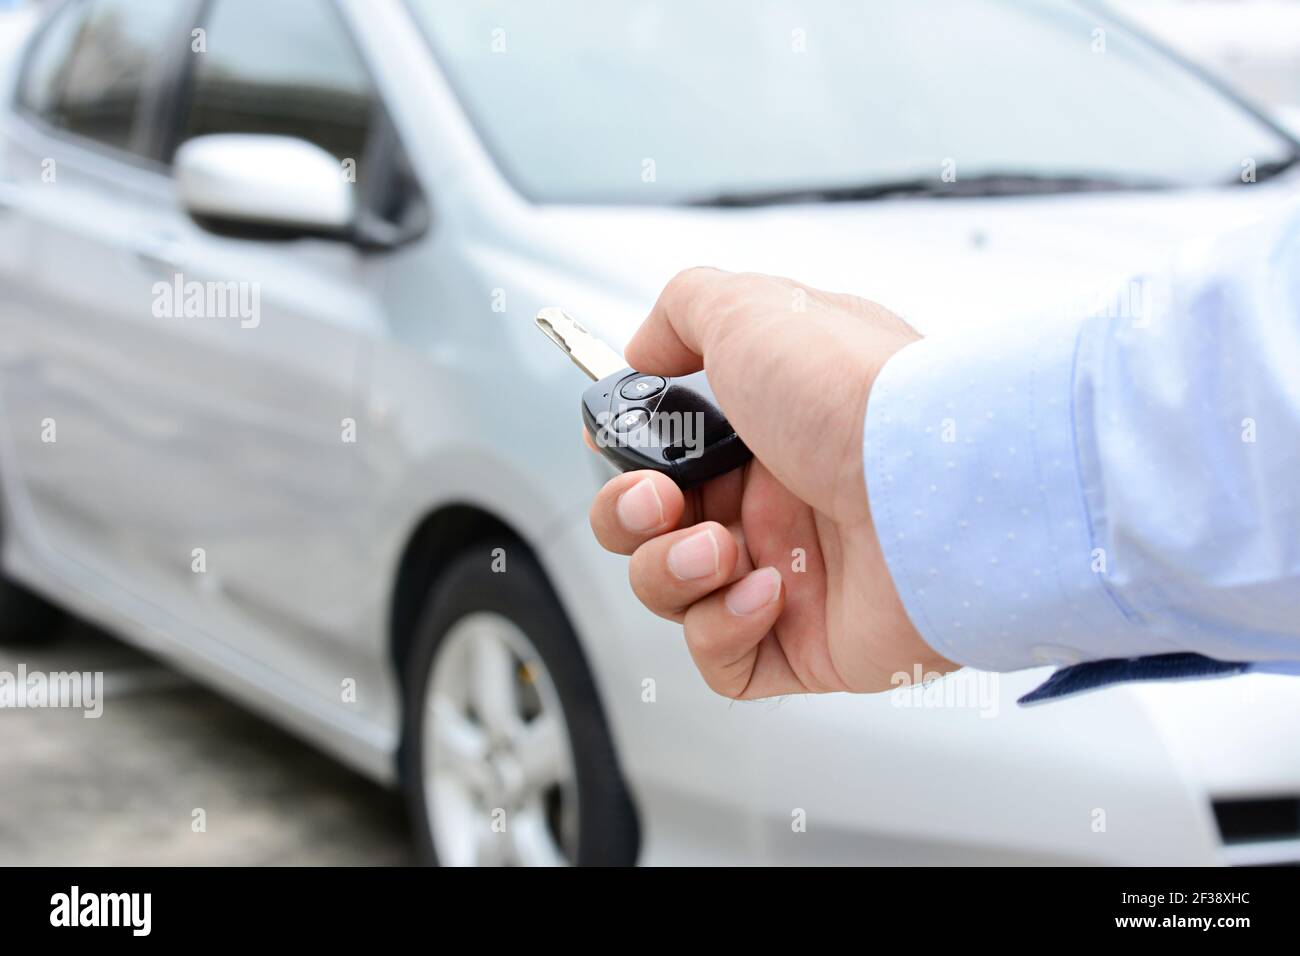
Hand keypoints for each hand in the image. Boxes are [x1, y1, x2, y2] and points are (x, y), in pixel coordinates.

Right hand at [588, 268, 955, 697]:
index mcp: (764, 429)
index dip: (625, 460)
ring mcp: (794, 574)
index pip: (666, 457)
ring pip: (678, 595)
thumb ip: (686, 311)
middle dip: (629, 517)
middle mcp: (778, 499)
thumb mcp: (755, 309)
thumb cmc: (857, 397)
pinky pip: (728, 662)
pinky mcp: (810, 644)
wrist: (937, 489)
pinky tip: (766, 592)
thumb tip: (644, 346)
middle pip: (654, 529)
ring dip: (671, 572)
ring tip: (721, 549)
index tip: (614, 450)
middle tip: (660, 502)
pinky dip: (724, 630)